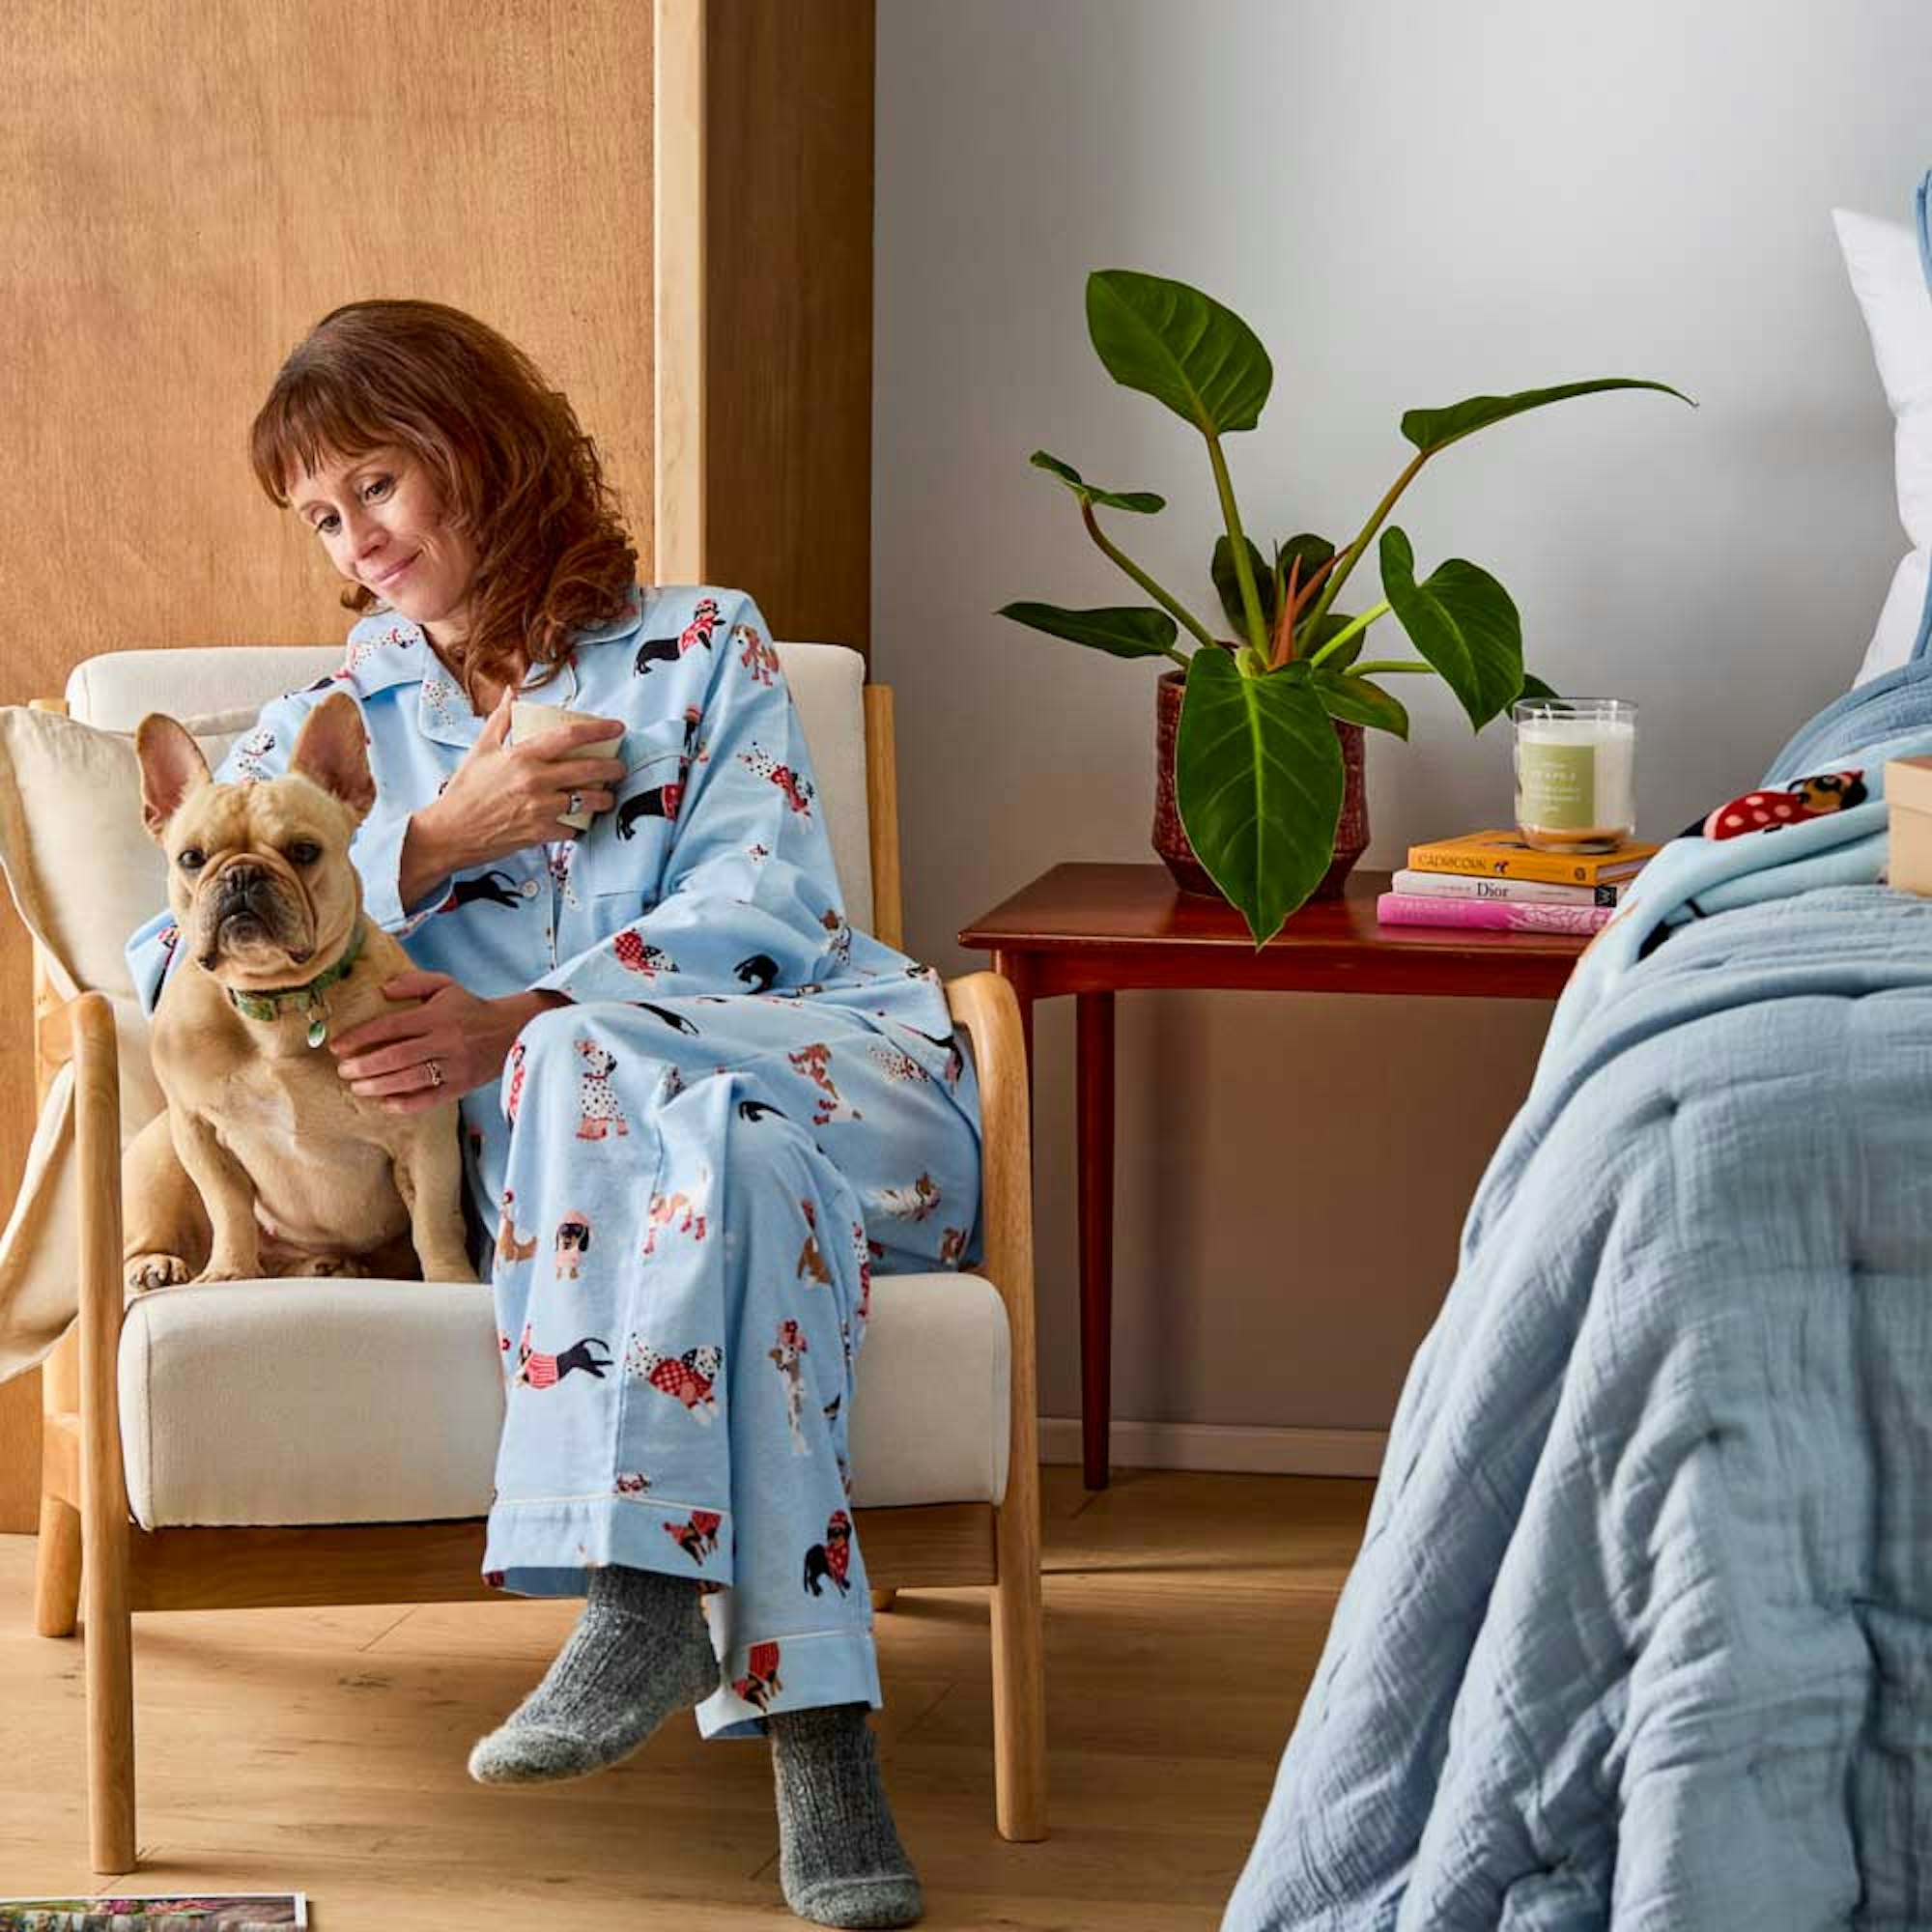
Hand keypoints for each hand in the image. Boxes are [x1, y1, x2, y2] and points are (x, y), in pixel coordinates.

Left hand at [332, 969, 564, 1112]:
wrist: (511, 1031)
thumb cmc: (470, 1008)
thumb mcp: (445, 985)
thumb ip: (413, 983)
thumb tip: (382, 989)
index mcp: (437, 1016)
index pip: (392, 1026)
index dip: (361, 1037)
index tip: (338, 1046)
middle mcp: (445, 1041)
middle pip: (397, 1056)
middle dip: (365, 1065)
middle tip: (343, 1070)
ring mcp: (454, 1066)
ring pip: (410, 1079)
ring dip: (379, 1085)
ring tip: (357, 1087)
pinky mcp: (461, 1086)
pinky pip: (429, 1099)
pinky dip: (405, 1104)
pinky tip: (384, 1103)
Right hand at [414, 691, 627, 874]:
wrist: (451, 832)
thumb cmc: (465, 789)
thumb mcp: (481, 749)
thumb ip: (501, 719)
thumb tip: (512, 692)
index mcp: (522, 756)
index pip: (569, 736)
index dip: (599, 730)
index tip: (618, 727)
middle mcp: (534, 780)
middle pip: (589, 770)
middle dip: (613, 768)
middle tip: (620, 767)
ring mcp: (539, 809)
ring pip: (588, 801)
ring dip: (604, 798)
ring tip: (607, 796)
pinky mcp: (540, 833)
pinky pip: (572, 828)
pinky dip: (579, 824)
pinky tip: (580, 820)